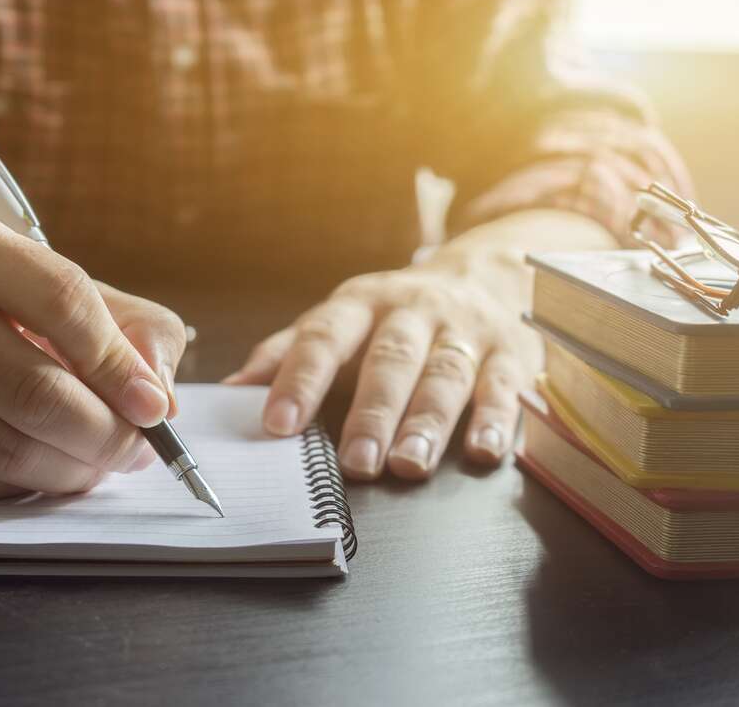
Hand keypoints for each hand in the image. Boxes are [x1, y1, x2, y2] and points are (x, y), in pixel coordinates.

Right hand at [0, 209, 185, 497]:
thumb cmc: (7, 315)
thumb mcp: (78, 297)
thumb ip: (140, 335)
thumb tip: (160, 401)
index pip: (62, 301)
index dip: (118, 364)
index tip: (153, 407)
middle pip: (31, 390)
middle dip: (103, 434)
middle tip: (136, 449)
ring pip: (4, 449)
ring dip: (72, 470)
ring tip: (98, 462)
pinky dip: (24, 487)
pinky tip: (43, 466)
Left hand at [225, 266, 539, 479]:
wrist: (486, 273)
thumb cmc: (394, 313)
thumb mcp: (339, 319)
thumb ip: (286, 354)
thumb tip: (227, 394)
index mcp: (361, 304)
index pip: (325, 338)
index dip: (300, 380)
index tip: (278, 425)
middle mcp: (413, 312)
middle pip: (390, 360)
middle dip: (372, 412)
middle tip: (356, 460)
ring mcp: (465, 330)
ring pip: (445, 374)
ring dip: (428, 422)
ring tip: (409, 464)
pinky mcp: (510, 353)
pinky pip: (504, 386)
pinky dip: (494, 419)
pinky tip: (481, 451)